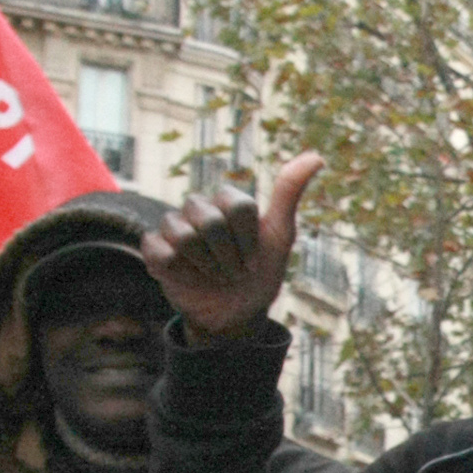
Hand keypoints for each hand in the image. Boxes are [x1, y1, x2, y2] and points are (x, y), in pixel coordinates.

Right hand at [142, 152, 322, 345]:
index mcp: (227, 202)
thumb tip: (316, 157)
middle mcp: (199, 209)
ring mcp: (174, 228)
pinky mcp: (155, 250)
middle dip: (229, 256)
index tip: (255, 258)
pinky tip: (188, 278)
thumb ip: (289, 195)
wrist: (237, 316)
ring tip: (214, 276)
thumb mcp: (279, 236)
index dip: (249, 240)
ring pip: (184, 236)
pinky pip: (159, 250)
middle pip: (210, 221)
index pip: (238, 206)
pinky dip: (179, 271)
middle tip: (235, 272)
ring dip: (207, 266)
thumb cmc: (259, 273)